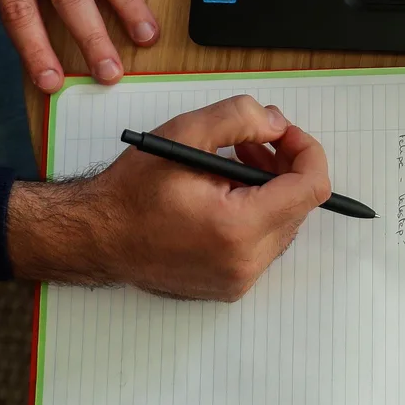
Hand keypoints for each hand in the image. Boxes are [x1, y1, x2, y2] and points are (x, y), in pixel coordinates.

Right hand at [6, 96, 331, 300]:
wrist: (94, 238)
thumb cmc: (131, 192)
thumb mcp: (184, 135)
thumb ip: (239, 119)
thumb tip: (277, 123)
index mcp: (238, 228)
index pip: (310, 188)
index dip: (305, 151)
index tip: (284, 133)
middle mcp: (245, 263)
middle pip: (300, 206)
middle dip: (285, 167)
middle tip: (254, 143)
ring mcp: (238, 280)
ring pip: (285, 224)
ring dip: (271, 189)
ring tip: (235, 164)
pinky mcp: (230, 285)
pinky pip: (265, 244)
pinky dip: (257, 214)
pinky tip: (225, 194)